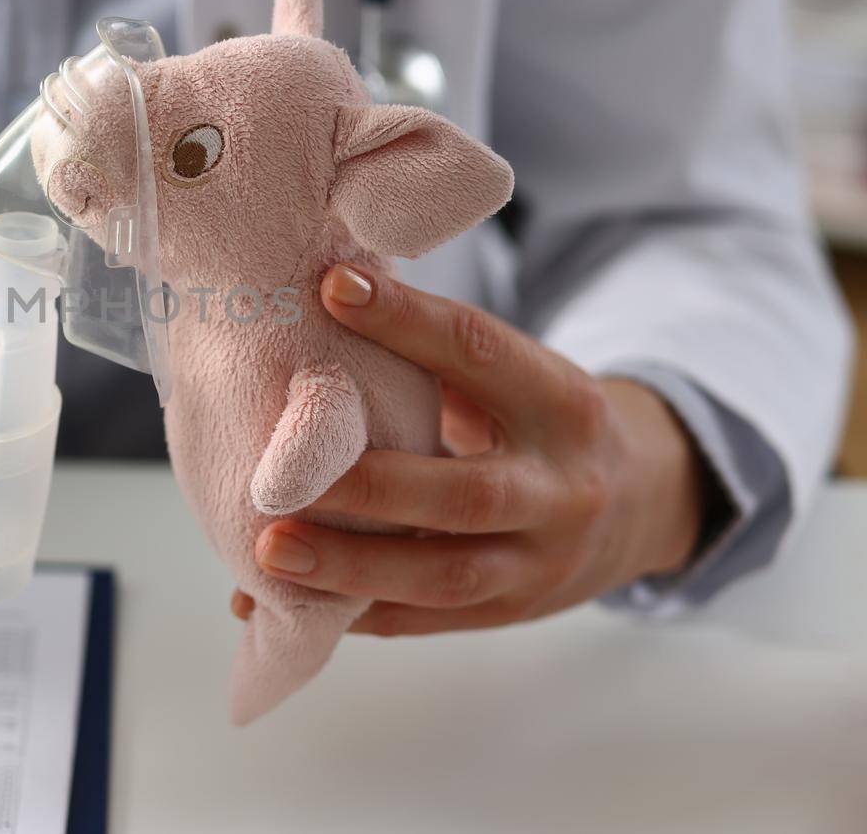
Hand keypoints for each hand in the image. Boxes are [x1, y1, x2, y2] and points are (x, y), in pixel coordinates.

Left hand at [231, 263, 704, 635]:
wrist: (641, 503)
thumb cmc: (535, 420)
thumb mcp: (518, 375)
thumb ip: (438, 354)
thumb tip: (325, 294)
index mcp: (560, 403)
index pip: (479, 353)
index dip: (406, 321)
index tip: (330, 290)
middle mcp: (560, 488)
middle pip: (465, 492)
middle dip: (367, 485)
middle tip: (278, 472)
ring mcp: (539, 562)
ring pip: (444, 574)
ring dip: (349, 566)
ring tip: (268, 548)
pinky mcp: (507, 612)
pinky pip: (422, 619)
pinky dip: (348, 614)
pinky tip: (278, 603)